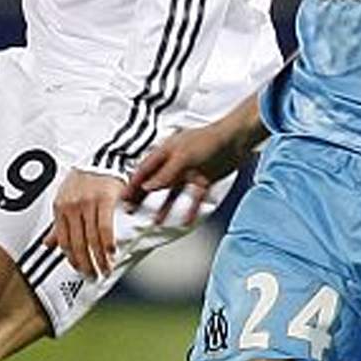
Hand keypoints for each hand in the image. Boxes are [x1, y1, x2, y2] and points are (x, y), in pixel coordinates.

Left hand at [46, 170, 127, 278]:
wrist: (103, 158)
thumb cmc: (84, 180)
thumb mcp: (66, 200)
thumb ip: (58, 225)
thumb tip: (47, 245)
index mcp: (60, 207)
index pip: (63, 241)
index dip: (71, 259)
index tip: (80, 270)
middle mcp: (72, 205)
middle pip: (77, 243)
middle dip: (86, 264)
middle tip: (93, 276)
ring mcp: (88, 201)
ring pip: (92, 238)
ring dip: (99, 258)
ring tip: (105, 269)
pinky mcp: (105, 198)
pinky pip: (105, 227)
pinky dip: (108, 243)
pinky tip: (112, 253)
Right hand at [126, 117, 254, 224]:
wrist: (237, 139)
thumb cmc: (210, 139)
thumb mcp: (182, 157)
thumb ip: (165, 174)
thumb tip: (148, 187)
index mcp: (165, 152)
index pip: (144, 171)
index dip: (132, 185)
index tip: (123, 199)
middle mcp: (175, 162)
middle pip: (154, 182)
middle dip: (142, 197)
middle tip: (131, 211)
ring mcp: (189, 172)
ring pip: (172, 193)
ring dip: (163, 206)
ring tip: (155, 221)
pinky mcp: (203, 180)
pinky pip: (193, 198)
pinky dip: (189, 209)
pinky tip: (185, 220)